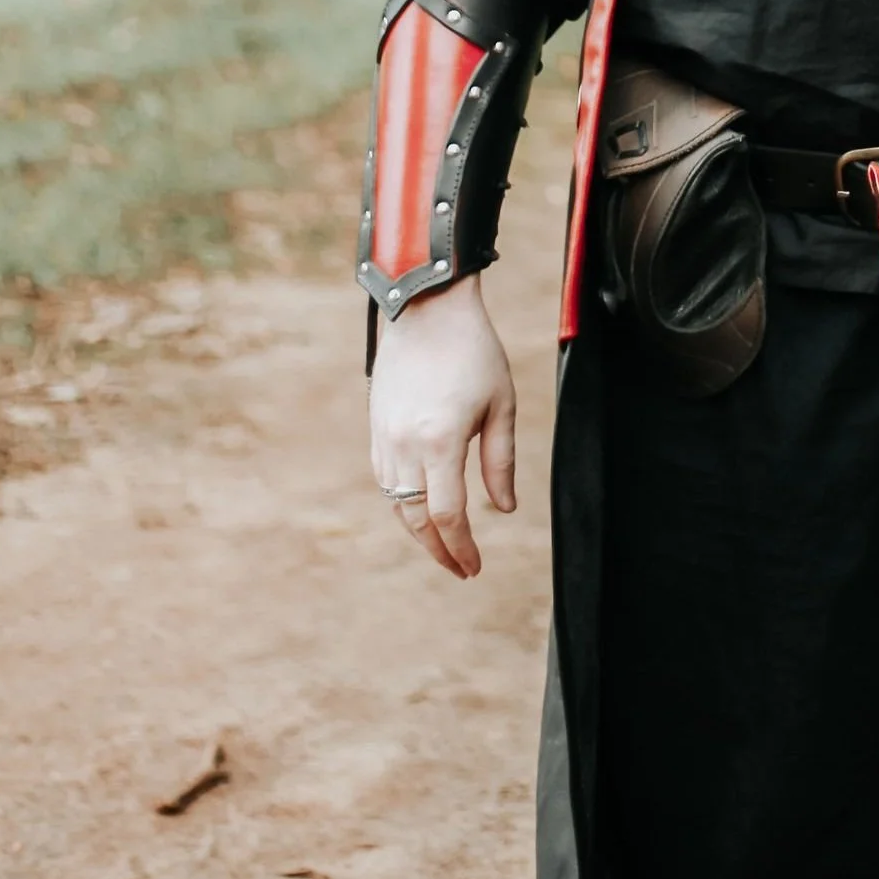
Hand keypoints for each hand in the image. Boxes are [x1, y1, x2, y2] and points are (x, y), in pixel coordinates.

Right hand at [368, 271, 517, 579]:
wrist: (426, 310)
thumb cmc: (473, 353)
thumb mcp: (500, 405)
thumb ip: (500, 462)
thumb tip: (503, 509)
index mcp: (441, 442)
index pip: (448, 515)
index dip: (460, 548)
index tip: (473, 568)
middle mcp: (405, 446)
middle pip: (416, 520)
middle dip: (439, 550)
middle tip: (461, 568)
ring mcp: (385, 438)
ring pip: (396, 504)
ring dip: (418, 530)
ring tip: (445, 544)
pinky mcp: (375, 428)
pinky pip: (386, 480)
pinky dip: (402, 502)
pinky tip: (422, 508)